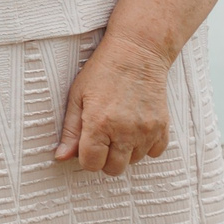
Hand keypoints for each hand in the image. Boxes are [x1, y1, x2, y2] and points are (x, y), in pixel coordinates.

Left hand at [56, 32, 172, 175]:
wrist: (137, 54)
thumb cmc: (102, 72)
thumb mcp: (77, 97)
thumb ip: (70, 130)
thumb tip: (61, 157)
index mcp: (98, 124)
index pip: (91, 164)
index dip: (85, 158)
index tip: (86, 146)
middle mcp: (124, 131)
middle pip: (114, 169)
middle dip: (104, 159)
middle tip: (101, 138)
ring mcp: (146, 131)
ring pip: (134, 161)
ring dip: (124, 152)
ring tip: (118, 128)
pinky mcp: (162, 127)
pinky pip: (154, 152)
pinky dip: (144, 146)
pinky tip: (135, 129)